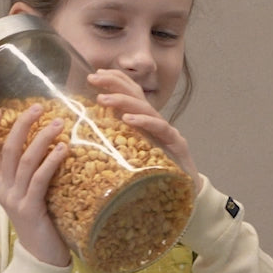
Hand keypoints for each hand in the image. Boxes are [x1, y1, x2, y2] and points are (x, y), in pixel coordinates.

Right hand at [0, 103, 71, 266]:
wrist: (41, 258)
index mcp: (1, 186)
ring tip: (58, 123)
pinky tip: (63, 150)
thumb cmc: (42, 226)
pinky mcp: (30, 209)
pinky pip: (39, 180)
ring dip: (41, 139)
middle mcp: (3, 190)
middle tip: (38, 107)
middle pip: (8, 150)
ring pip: (25, 161)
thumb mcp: (32, 198)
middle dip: (21, 125)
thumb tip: (50, 151)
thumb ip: (33, 178)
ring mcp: (15, 200)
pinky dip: (51, 162)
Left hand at [88, 69, 201, 194]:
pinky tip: (128, 119)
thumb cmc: (155, 178)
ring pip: (146, 109)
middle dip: (115, 84)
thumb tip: (86, 135)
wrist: (186, 197)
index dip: (115, 81)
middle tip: (93, 80)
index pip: (131, 94)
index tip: (95, 75)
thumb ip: (115, 144)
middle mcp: (156, 124)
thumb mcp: (129, 158)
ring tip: (104, 100)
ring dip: (124, 102)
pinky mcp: (178, 145)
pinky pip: (160, 128)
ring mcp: (168, 133)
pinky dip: (144, 122)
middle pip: (137, 96)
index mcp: (145, 124)